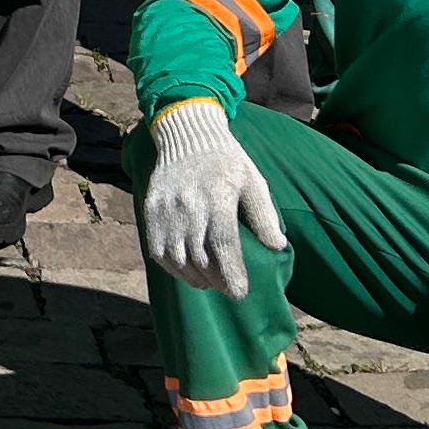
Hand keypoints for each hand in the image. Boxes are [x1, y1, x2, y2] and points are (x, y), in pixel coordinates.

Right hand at [137, 95, 285, 298]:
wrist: (187, 134)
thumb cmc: (227, 162)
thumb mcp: (253, 180)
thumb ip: (264, 214)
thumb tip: (278, 246)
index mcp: (219, 197)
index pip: (224, 245)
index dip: (232, 275)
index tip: (240, 293)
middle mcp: (190, 205)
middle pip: (200, 257)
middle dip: (216, 281)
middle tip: (228, 290)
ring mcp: (167, 209)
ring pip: (177, 258)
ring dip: (194, 278)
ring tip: (209, 284)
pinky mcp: (151, 210)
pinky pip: (158, 250)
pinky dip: (173, 268)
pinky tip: (187, 271)